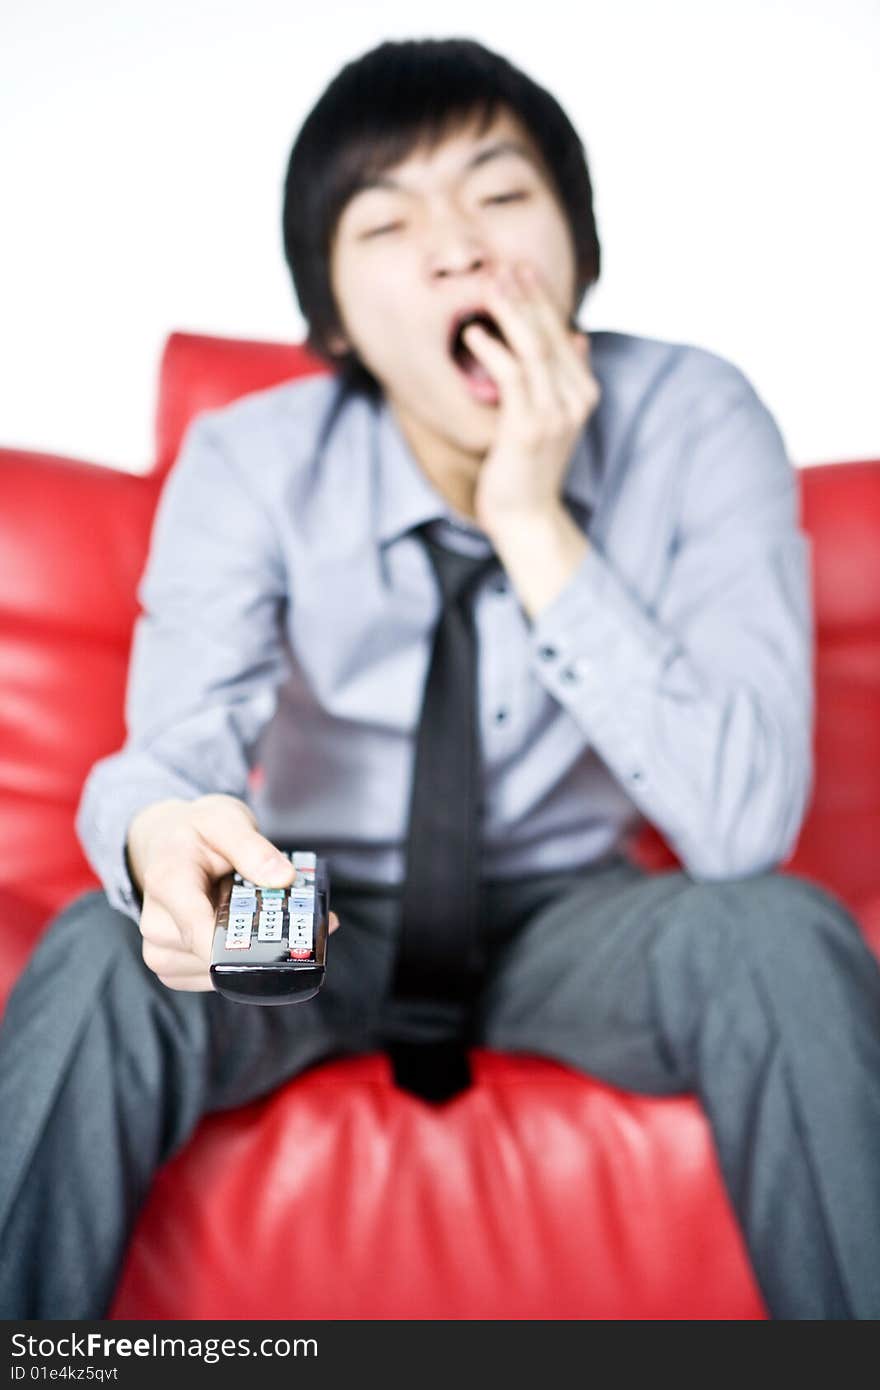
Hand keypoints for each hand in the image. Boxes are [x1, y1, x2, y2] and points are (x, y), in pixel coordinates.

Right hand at [127, 793, 339, 991]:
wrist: (167, 842)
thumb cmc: (195, 832)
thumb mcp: (225, 820)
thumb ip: (253, 848)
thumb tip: (283, 878)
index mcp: (167, 882)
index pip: (198, 929)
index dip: (238, 946)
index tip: (280, 941)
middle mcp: (156, 922)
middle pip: (210, 956)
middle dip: (255, 945)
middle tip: (293, 923)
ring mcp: (159, 948)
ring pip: (212, 973)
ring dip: (248, 958)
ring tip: (273, 927)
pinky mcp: (170, 964)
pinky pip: (209, 978)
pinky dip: (236, 965)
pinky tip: (252, 941)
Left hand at [463, 261, 600, 532]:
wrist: (527, 516)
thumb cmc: (530, 467)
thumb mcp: (554, 418)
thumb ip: (565, 378)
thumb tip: (577, 337)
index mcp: (583, 392)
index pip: (562, 333)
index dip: (542, 299)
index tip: (521, 269)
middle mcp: (575, 399)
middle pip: (550, 334)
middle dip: (526, 296)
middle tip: (504, 265)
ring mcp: (555, 414)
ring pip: (533, 348)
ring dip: (510, 313)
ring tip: (488, 286)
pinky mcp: (529, 428)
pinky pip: (512, 378)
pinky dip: (493, 351)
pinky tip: (473, 334)